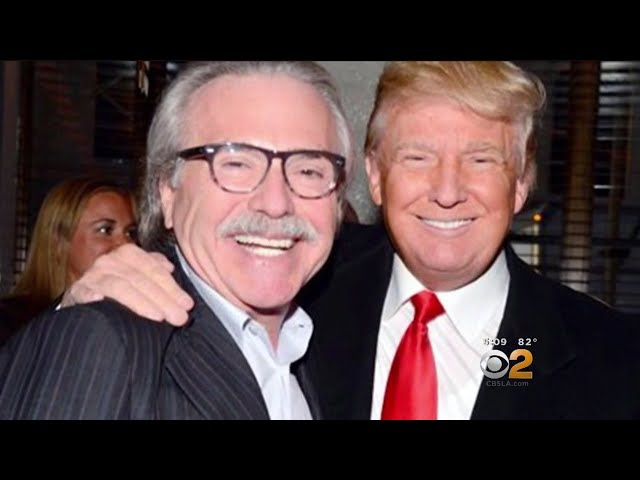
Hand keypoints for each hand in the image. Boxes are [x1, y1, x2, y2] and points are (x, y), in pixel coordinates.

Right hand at [60, 243, 193, 325]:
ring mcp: (93, 275)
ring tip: (158, 317)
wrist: (86, 300)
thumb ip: (155, 269)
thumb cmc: (122, 290)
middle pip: (141, 279)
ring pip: (120, 286)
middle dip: (163, 299)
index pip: (154, 270)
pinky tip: (102, 301)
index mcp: (129, 254)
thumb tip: (170, 268)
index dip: (172, 288)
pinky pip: (86, 292)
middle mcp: (110, 261)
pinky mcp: (78, 291)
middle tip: (179, 317)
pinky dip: (94, 295)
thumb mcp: (140, 276)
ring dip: (141, 303)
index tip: (187, 305)